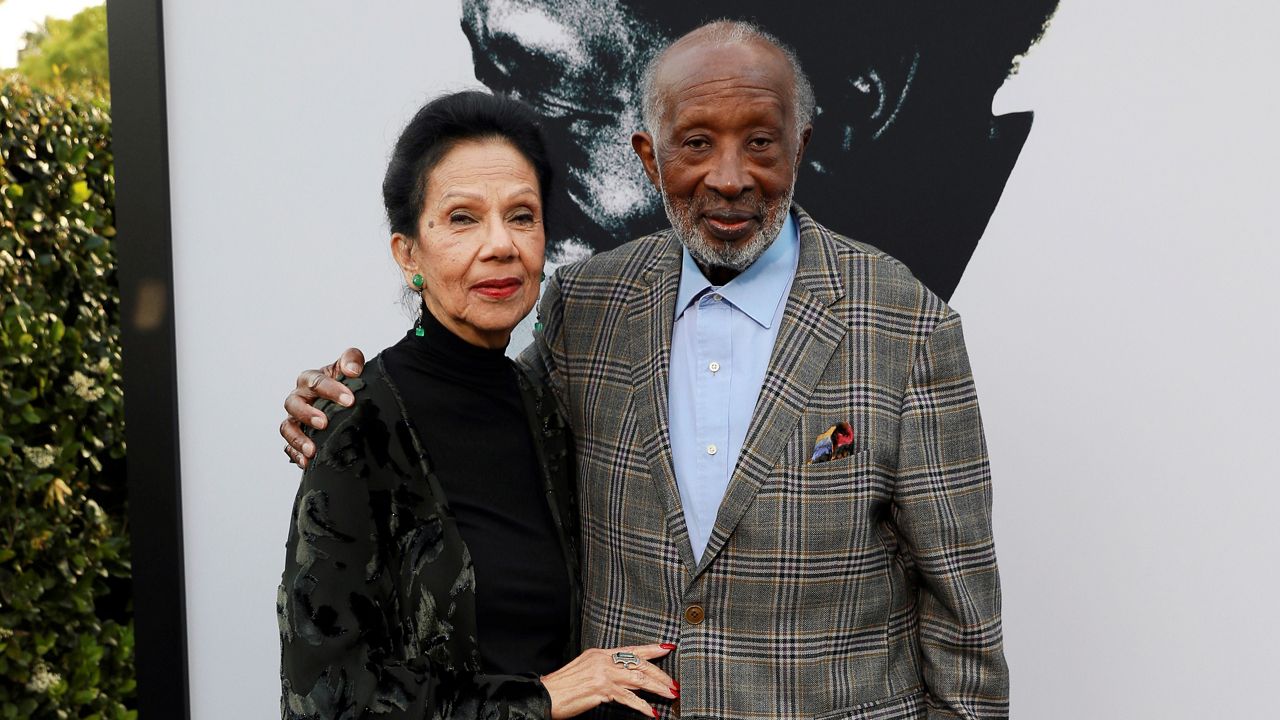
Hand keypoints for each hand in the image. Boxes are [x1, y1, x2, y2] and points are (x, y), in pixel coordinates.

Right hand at [280, 348, 365, 467]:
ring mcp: (295, 418)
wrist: (344, 399)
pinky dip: (295, 454)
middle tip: (324, 423)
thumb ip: (352, 359)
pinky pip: (289, 446)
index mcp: (310, 379)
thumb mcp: (350, 365)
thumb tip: (353, 370)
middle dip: (307, 414)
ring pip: (287, 427)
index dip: (331, 390)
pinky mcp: (296, 436)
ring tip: (311, 450)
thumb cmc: (345, 381)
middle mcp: (299, 398)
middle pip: (293, 404)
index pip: (316, 381)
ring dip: (297, 438)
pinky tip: (307, 463)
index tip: (349, 400)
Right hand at [542, 644, 677, 718]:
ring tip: (669, 695)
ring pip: (638, 678)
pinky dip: (642, 706)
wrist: (546, 695)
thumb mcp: (585, 670)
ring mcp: (603, 674)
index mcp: (599, 653)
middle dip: (659, 674)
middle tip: (673, 683)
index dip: (651, 649)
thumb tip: (624, 676)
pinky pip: (628, 698)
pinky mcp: (601, 690)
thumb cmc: (562, 686)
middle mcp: (602, 660)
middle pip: (638, 663)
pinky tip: (652, 712)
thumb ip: (604, 669)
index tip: (666, 648)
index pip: (631, 649)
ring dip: (657, 688)